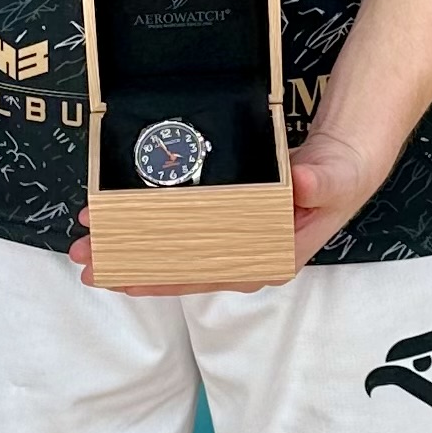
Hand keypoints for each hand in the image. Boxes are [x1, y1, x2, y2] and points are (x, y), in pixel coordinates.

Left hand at [67, 120, 371, 283]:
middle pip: (178, 268)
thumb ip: (323, 182)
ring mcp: (231, 240)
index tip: (121, 272)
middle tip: (84, 254)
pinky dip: (143, 225)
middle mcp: (245, 257)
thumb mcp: (338, 176)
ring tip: (85, 239)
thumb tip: (302, 185)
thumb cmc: (342, 175)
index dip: (160, 275)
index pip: (206, 273)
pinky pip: (177, 230)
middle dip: (127, 263)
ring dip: (127, 246)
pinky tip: (113, 221)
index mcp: (271, 258)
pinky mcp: (221, 220)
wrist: (347, 158)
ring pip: (171, 251)